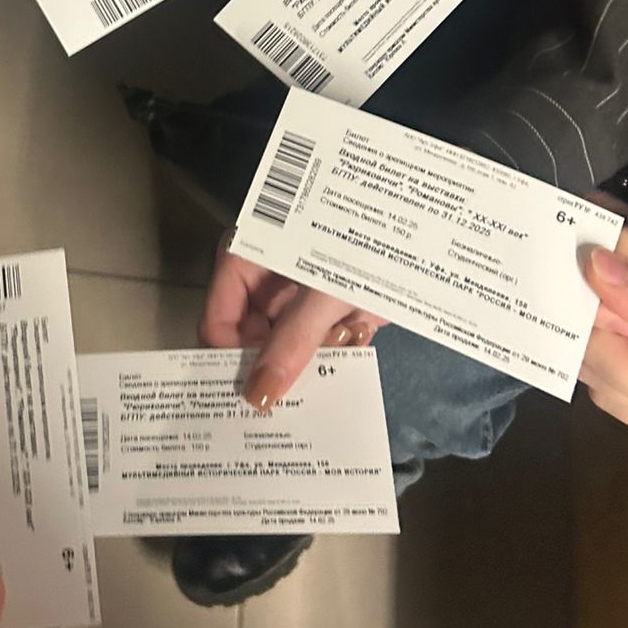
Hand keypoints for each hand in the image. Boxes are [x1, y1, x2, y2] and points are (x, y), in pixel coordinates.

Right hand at [201, 240, 384, 409]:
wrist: (408, 230)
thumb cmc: (356, 243)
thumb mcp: (324, 291)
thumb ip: (291, 342)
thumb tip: (258, 396)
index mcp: (244, 263)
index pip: (219, 324)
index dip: (234, 358)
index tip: (261, 391)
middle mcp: (261, 283)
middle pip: (252, 340)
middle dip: (282, 361)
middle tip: (308, 373)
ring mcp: (293, 299)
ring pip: (287, 349)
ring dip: (317, 353)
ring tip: (345, 336)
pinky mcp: (322, 312)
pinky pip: (317, 346)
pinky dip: (338, 347)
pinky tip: (357, 328)